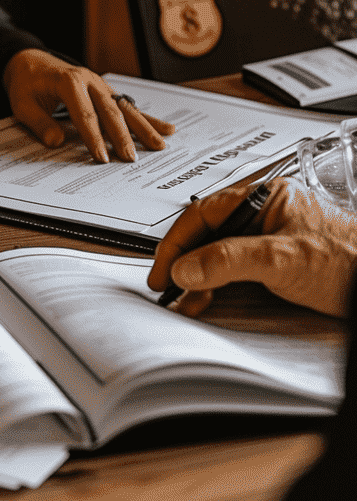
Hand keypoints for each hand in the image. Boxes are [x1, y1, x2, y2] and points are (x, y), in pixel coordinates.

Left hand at [3, 49, 174, 161]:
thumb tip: (56, 142)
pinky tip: (165, 128)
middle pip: (110, 111)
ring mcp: (101, 85)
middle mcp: (90, 81)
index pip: (85, 114)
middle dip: (122, 136)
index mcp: (70, 81)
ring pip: (125, 108)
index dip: (93, 138)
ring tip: (159, 145)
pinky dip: (146, 118)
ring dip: (143, 127)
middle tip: (130, 158)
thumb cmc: (26, 84)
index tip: (101, 158)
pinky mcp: (106, 92)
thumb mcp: (22, 104)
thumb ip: (39, 123)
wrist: (29, 62)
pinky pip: (127, 106)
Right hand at [148, 177, 356, 317]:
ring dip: (197, 279)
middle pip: (206, 235)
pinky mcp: (274, 266)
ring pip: (217, 256)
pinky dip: (215, 287)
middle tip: (167, 287)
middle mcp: (262, 217)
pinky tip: (206, 301)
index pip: (202, 214)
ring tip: (183, 300)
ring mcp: (267, 241)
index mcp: (262, 199)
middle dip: (183, 263)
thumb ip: (229, 260)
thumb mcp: (282, 258)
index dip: (176, 241)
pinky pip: (233, 272)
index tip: (163, 269)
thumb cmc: (351, 260)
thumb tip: (186, 268)